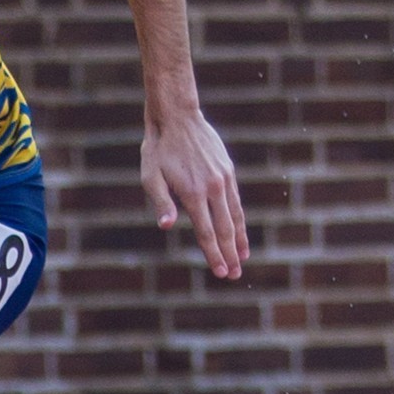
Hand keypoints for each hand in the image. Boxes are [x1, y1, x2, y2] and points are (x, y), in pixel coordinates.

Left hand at [141, 111, 248, 279]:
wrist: (178, 117)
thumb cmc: (158, 150)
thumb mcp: (150, 176)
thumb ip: (161, 202)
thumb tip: (167, 226)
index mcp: (193, 193)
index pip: (207, 231)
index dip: (213, 254)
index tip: (220, 272)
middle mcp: (213, 188)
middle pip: (225, 228)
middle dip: (229, 254)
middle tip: (234, 276)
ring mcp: (224, 179)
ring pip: (235, 216)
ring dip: (239, 240)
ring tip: (243, 259)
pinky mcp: (228, 171)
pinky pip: (236, 201)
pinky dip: (239, 219)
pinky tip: (240, 230)